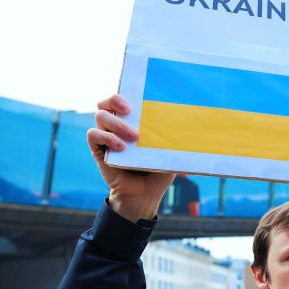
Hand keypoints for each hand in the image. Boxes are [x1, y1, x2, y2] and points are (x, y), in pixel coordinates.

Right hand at [87, 94, 174, 221]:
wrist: (145, 194)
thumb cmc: (158, 171)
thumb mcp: (169, 154)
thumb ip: (176, 142)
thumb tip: (195, 136)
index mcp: (131, 122)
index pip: (120, 100)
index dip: (122, 94)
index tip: (135, 101)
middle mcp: (115, 127)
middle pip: (104, 103)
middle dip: (114, 101)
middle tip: (129, 111)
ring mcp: (106, 138)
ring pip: (100, 117)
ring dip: (116, 124)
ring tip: (134, 137)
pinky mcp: (98, 150)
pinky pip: (93, 135)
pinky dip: (106, 137)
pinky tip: (122, 147)